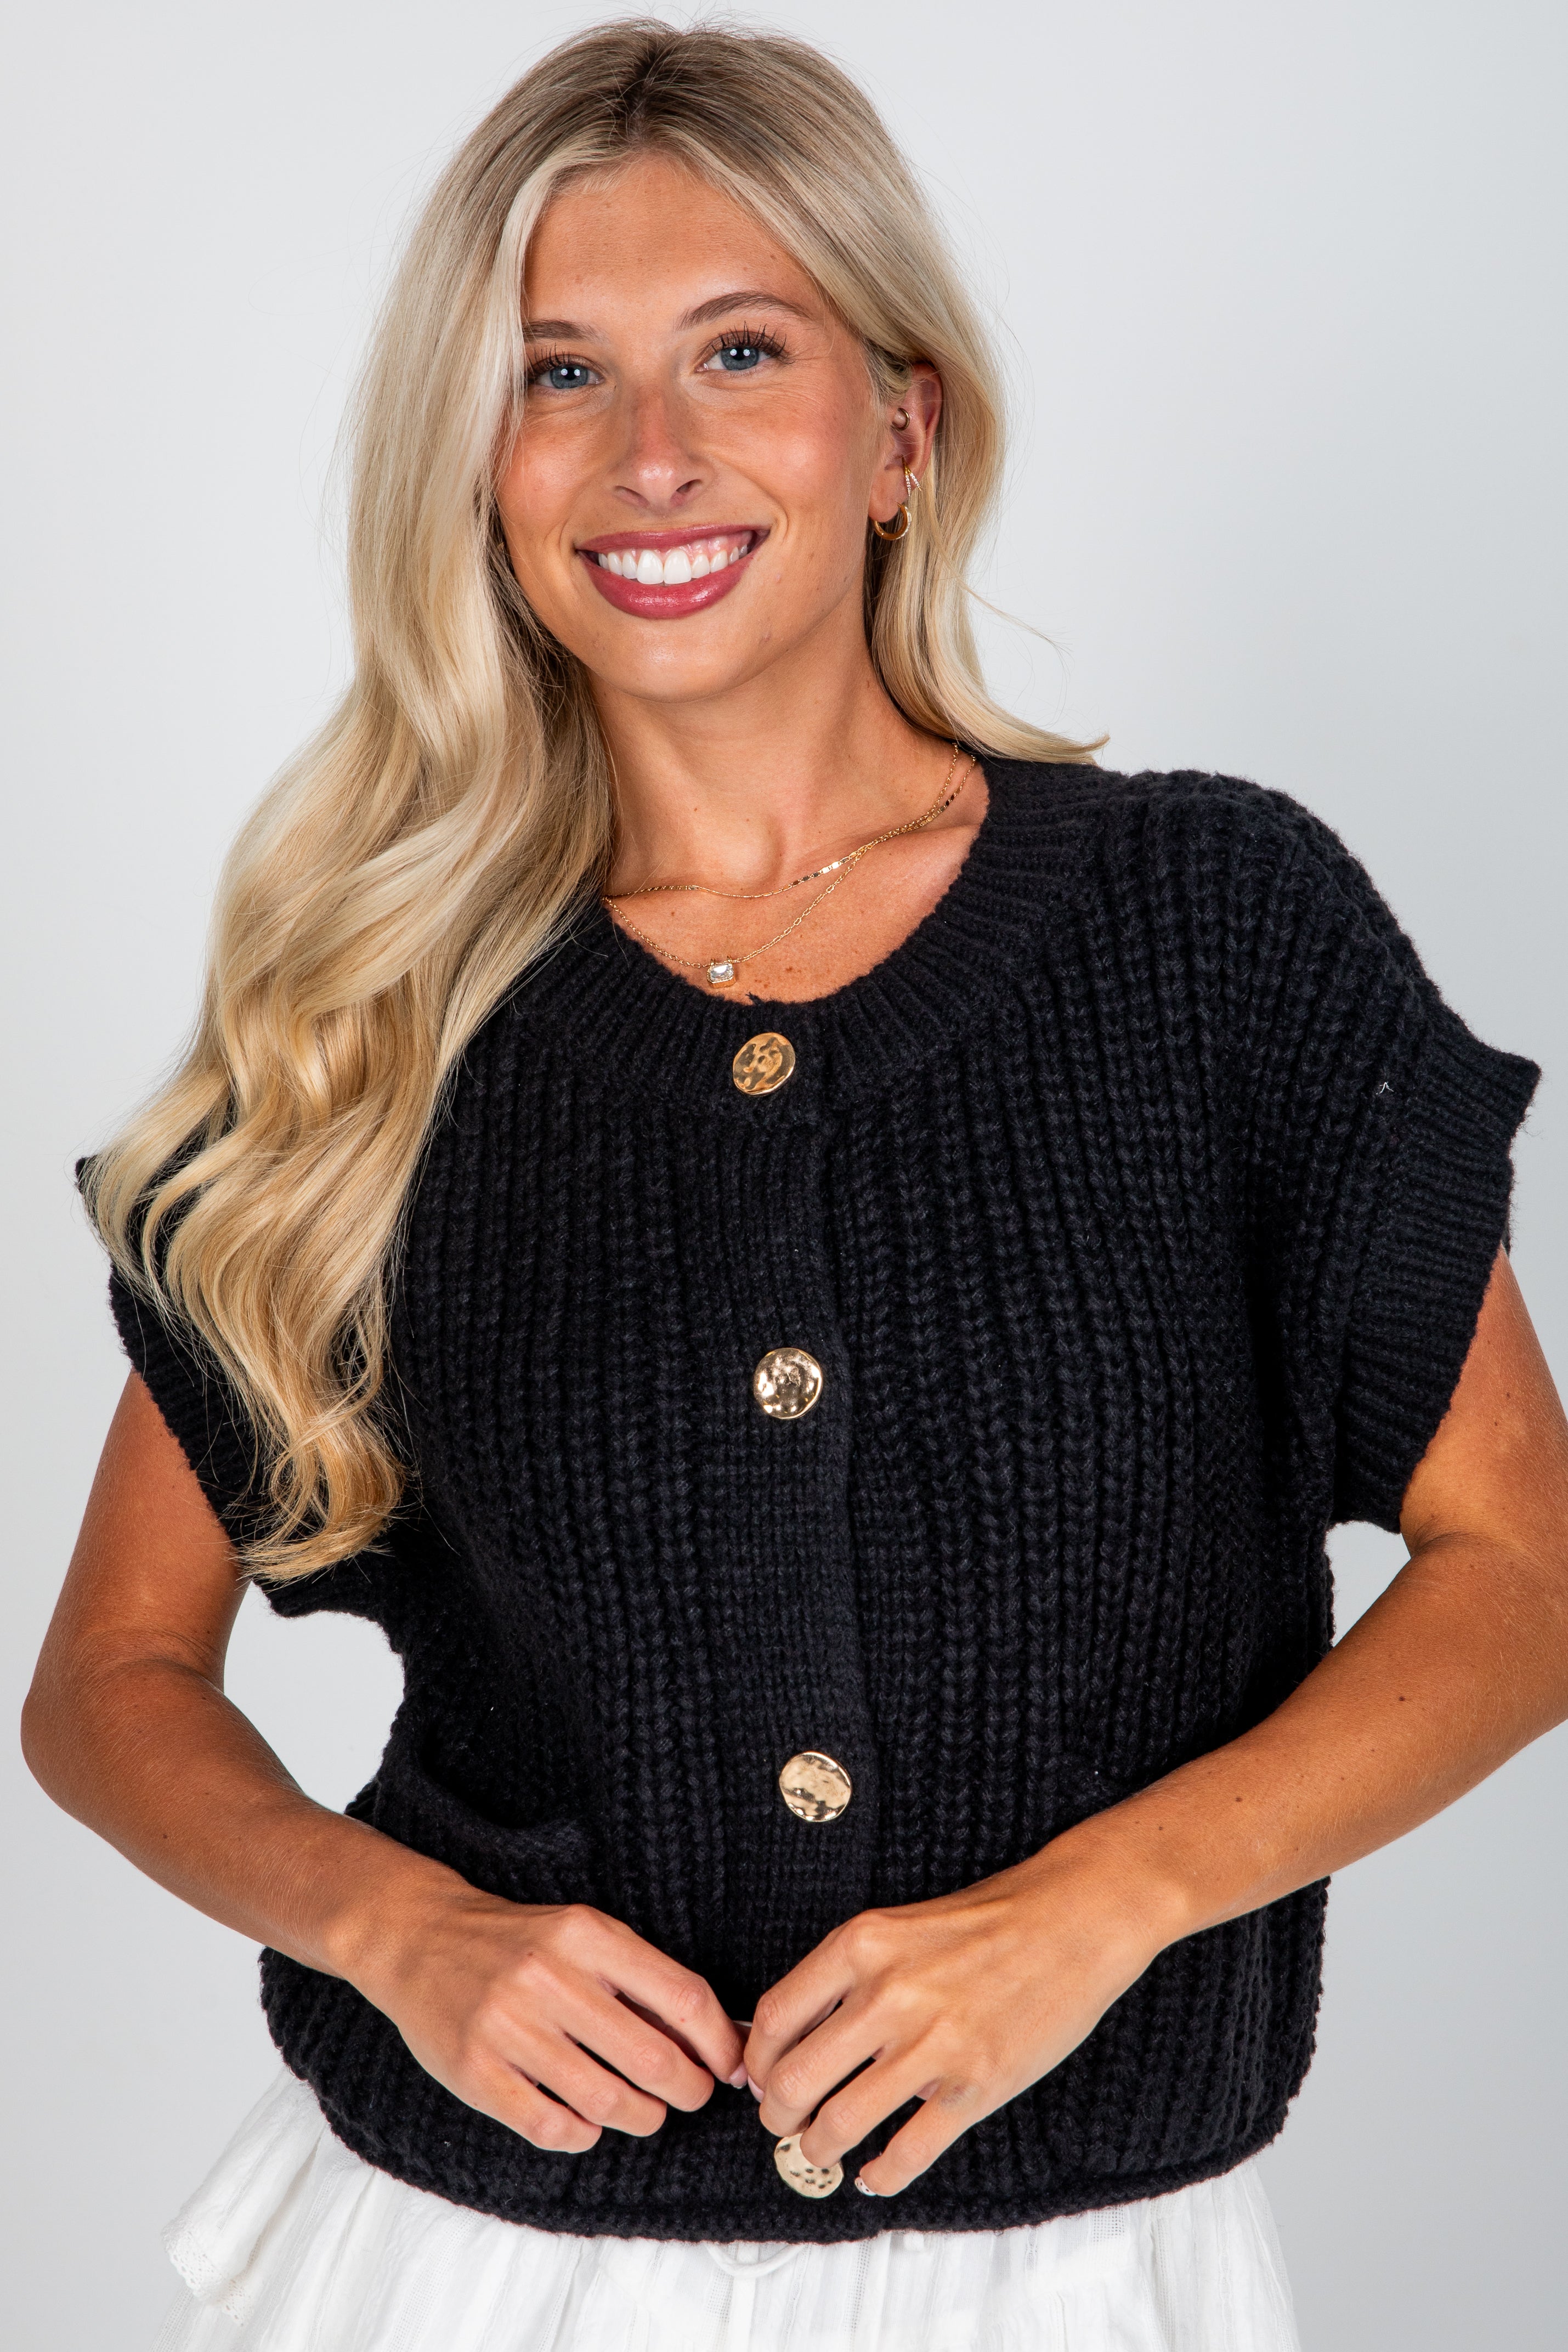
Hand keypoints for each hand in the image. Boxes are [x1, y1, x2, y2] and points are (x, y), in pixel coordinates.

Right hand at [352, 1882, 747, 2152]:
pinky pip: (551, 2127)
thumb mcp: (584, 1937)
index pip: (682, 1997)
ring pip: (606, 2102)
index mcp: (587, 1934)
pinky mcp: (475, 2071)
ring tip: (643, 2112)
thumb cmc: (520, 1944)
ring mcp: (508, 2026)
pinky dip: (582, 2134)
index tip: (731, 2068)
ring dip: (640, 2118)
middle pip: (652, 2059)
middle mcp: (549, 1977)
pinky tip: (586, 2122)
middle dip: (688, 2090)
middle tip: (689, 2095)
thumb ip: (645, 1981)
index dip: (719, 2044)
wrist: (420, 1939)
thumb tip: (724, 2037)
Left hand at [743, 1841, 1168, 2193]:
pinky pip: (907, 2154)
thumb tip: (790, 2034)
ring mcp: (933, 2045)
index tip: (760, 2078)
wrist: (1075, 1920)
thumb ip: (844, 1976)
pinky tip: (874, 2174)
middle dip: (778, 2116)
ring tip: (822, 2149)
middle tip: (784, 2124)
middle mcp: (888, 1995)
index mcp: (862, 1945)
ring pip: (839, 2125)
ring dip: (819, 2150)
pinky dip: (880, 2175)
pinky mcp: (975, 2088)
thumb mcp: (897, 1927)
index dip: (758, 2062)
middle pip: (794, 2082)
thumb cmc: (990, 1920)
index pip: (775, 2020)